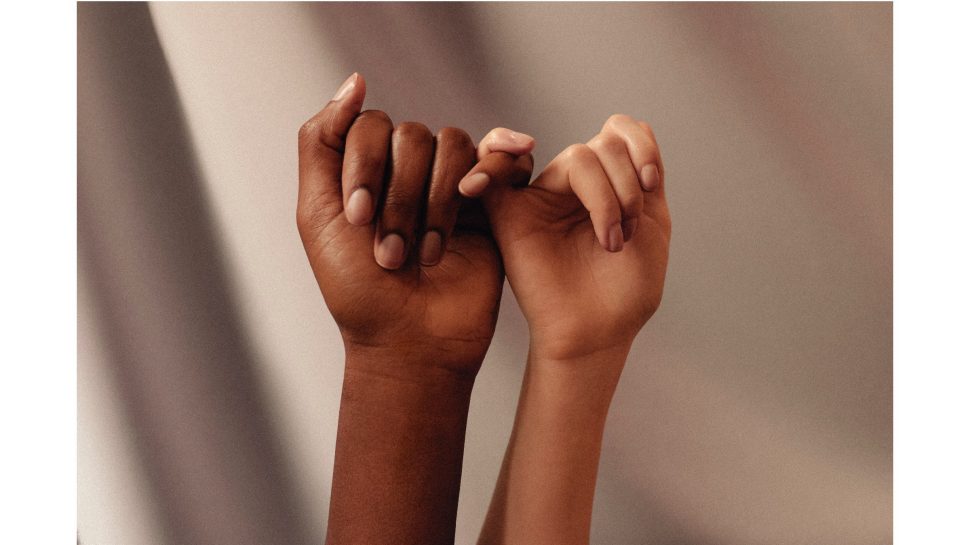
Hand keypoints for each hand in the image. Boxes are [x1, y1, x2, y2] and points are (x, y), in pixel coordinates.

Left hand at [297, 73, 533, 374]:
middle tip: (391, 253)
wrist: (410, 342)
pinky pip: (500, 158)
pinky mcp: (492, 204)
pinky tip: (477, 194)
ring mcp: (452, 185)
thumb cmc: (358, 289)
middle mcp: (409, 171)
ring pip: (453, 145)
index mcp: (367, 170)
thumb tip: (355, 81)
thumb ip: (321, 141)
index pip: (371, 126)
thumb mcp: (316, 214)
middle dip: (400, 197)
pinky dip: (491, 168)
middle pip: (413, 136)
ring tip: (426, 254)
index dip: (365, 167)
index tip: (358, 220)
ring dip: (436, 203)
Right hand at [464, 114, 670, 361]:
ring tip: (611, 241)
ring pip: (578, 157)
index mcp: (611, 182)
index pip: (622, 131)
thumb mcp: (652, 223)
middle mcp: (577, 185)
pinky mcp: (510, 215)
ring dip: (607, 197)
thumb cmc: (627, 290)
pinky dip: (495, 160)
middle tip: (628, 233)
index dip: (641, 147)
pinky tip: (507, 166)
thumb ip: (643, 173)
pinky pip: (495, 173)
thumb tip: (622, 126)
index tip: (651, 185)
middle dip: (627, 185)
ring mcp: (543, 197)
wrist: (598, 333)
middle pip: (604, 144)